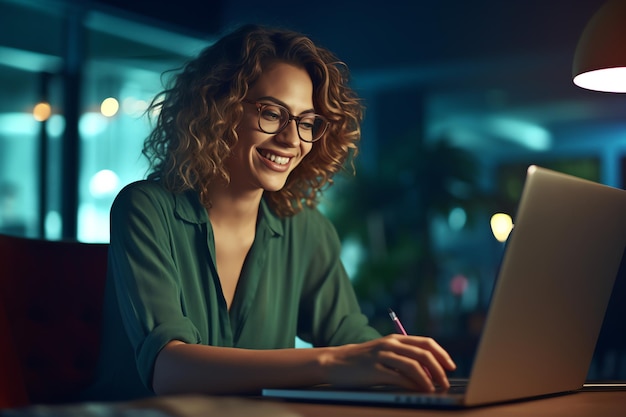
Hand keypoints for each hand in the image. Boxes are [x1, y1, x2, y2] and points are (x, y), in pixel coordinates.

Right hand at [323, 334, 455, 391]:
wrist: (335, 362)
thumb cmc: (362, 360)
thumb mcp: (384, 352)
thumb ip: (403, 356)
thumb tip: (428, 370)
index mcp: (396, 339)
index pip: (426, 342)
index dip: (442, 354)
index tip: (451, 366)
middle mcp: (391, 344)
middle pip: (423, 354)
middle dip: (439, 369)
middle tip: (446, 381)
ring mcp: (383, 356)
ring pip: (414, 365)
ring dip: (429, 378)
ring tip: (435, 389)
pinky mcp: (375, 370)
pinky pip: (399, 377)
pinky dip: (413, 384)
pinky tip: (419, 390)